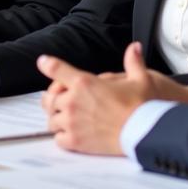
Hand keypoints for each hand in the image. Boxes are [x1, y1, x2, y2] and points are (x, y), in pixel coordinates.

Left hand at [38, 42, 187, 154]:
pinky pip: (58, 138)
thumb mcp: (141, 78)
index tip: (43, 62)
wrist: (144, 132)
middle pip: (50, 98)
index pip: (56, 69)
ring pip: (52, 119)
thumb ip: (134, 62)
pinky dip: (61, 136)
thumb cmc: (143, 105)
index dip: (47, 64)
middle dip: (53, 98)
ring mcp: (72, 122)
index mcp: (84, 82)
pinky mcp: (75, 141)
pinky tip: (69, 134)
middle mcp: (73, 101)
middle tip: (57, 100)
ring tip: (64, 119)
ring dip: (56, 117)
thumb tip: (135, 47)